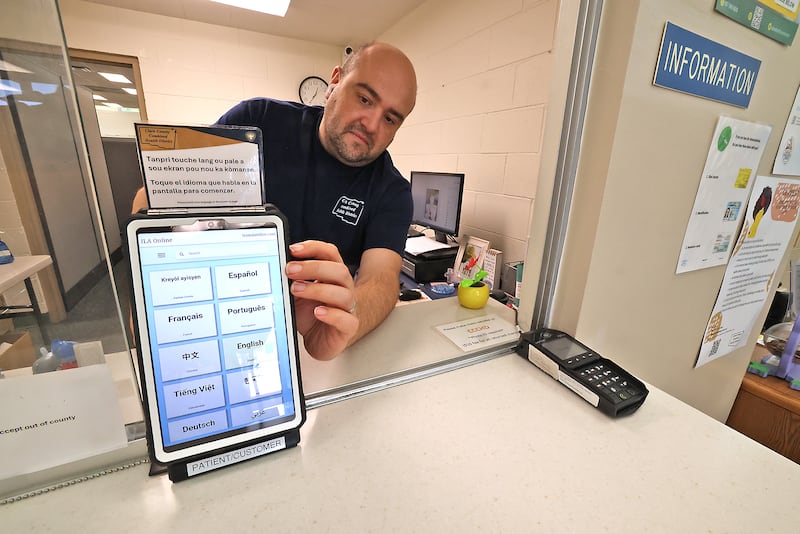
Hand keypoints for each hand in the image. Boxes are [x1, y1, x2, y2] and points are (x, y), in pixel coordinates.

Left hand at [285, 240, 358, 359]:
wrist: (319, 340)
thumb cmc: (309, 314)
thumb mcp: (295, 294)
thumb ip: (290, 280)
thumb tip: (275, 265)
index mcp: (331, 275)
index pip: (330, 254)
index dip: (314, 248)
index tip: (293, 249)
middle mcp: (343, 288)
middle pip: (339, 270)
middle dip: (313, 267)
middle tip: (290, 270)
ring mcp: (348, 308)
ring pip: (343, 294)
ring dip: (318, 289)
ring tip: (296, 290)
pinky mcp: (348, 328)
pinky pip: (347, 320)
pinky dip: (332, 315)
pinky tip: (318, 312)